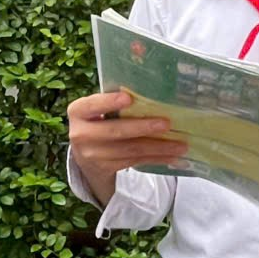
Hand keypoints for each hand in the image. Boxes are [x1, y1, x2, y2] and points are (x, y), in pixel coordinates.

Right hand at [68, 91, 186, 177]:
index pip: (92, 105)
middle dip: (143, 128)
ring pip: (130, 149)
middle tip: (166, 124)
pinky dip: (156, 158)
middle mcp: (81, 134)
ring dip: (158, 147)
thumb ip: (113, 100)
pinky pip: (135, 161)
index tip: (129, 98)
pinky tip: (173, 156)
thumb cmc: (98, 121)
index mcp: (78, 111)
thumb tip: (152, 89)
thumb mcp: (97, 109)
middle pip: (115, 131)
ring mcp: (92, 155)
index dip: (109, 102)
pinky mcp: (106, 168)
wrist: (85, 156)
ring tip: (180, 144)